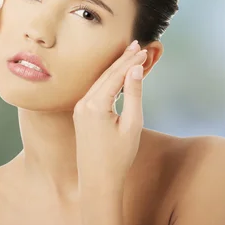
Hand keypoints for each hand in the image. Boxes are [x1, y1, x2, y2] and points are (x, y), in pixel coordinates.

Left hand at [73, 40, 147, 190]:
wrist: (98, 180)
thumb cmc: (118, 156)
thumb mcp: (132, 124)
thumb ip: (134, 94)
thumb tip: (136, 69)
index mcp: (95, 105)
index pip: (116, 75)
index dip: (131, 61)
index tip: (144, 50)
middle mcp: (83, 103)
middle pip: (106, 74)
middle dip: (122, 59)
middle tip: (137, 44)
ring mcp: (79, 108)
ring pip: (99, 81)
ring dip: (115, 68)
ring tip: (129, 54)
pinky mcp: (80, 114)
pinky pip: (95, 91)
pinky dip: (108, 81)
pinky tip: (117, 74)